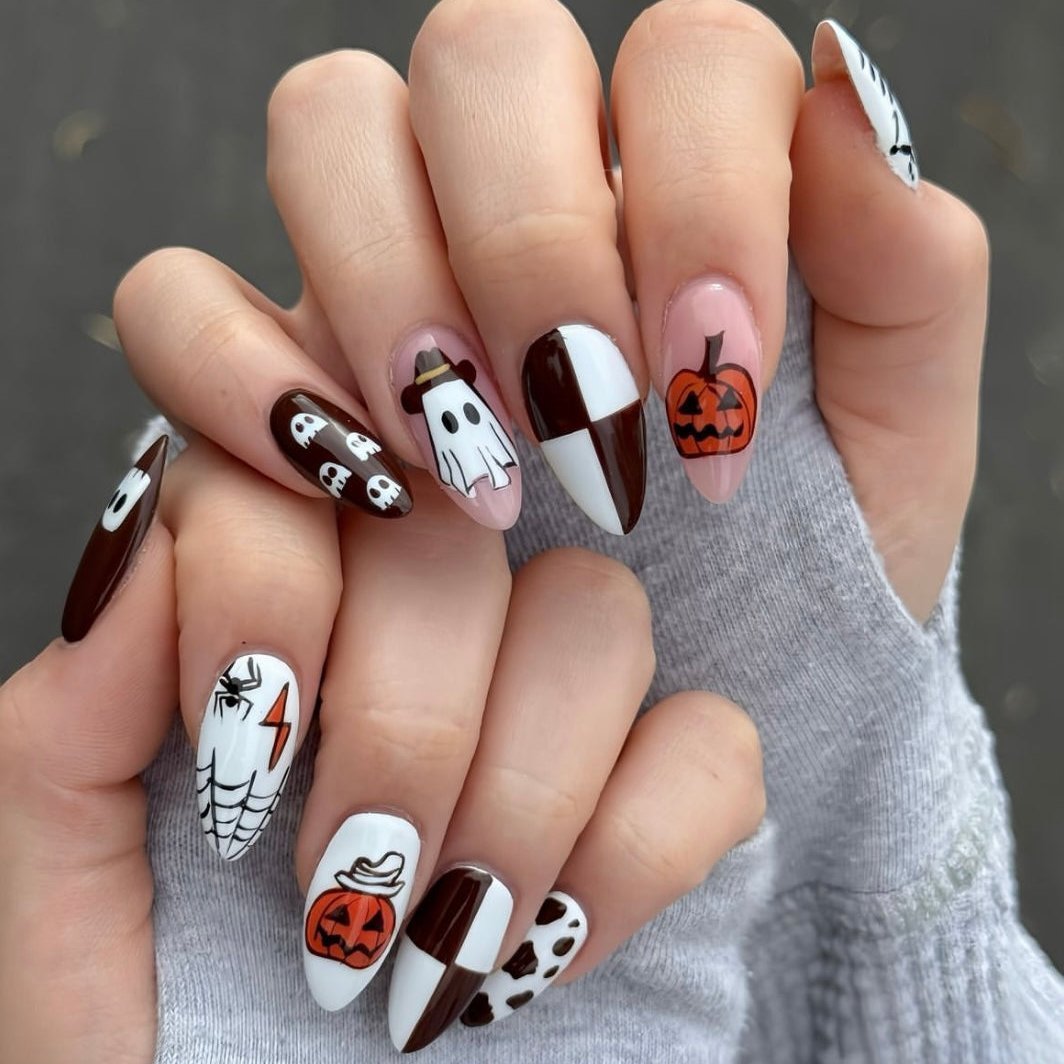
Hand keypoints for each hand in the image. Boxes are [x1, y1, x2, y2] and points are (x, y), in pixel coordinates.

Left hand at [0, 433, 764, 1061]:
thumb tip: (153, 545)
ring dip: (515, 791)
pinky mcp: (660, 795)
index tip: (248, 746)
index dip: (270, 574)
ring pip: (598, 614)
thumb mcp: (58, 884)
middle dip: (404, 715)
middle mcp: (419, 634)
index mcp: (272, 620)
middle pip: (455, 536)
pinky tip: (540, 952)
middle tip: (342, 876)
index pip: (292, 455)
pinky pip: (712, 746)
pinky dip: (632, 854)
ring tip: (442, 936)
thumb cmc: (156, 1040)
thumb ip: (73, 710)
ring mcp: (552, 709)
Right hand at [114, 2, 984, 623]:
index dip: (697, 198)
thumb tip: (848, 91)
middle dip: (532, 238)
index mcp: (683, 175)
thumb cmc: (807, 570)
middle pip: (483, 51)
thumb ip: (904, 272)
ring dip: (395, 291)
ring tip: (474, 475)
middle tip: (583, 423)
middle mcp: (524, 189)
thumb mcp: (893, 444)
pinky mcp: (282, 373)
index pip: (683, 56)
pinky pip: (182, 298)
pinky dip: (235, 371)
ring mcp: (391, 267)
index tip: (709, 392)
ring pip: (329, 125)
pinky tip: (350, 484)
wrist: (704, 693)